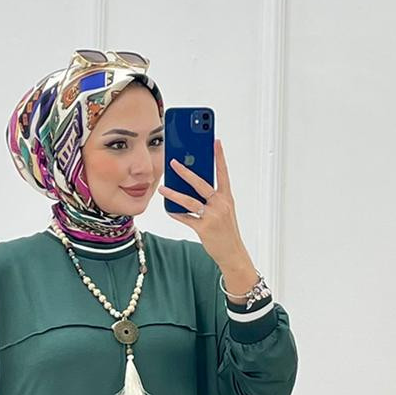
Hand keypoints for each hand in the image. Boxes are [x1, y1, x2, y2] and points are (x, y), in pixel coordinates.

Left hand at [156, 138, 247, 271]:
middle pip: (201, 184)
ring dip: (174, 194)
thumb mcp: (223, 210)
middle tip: (173, 162)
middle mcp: (221, 204)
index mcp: (227, 198)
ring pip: (190, 201)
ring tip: (163, 188)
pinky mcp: (204, 229)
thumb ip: (211, 198)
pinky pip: (186, 218)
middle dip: (186, 172)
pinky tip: (168, 209)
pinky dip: (176, 213)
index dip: (220, 157)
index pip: (223, 173)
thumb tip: (191, 186)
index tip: (215, 142)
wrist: (232, 253)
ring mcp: (213, 216)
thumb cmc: (226, 230)